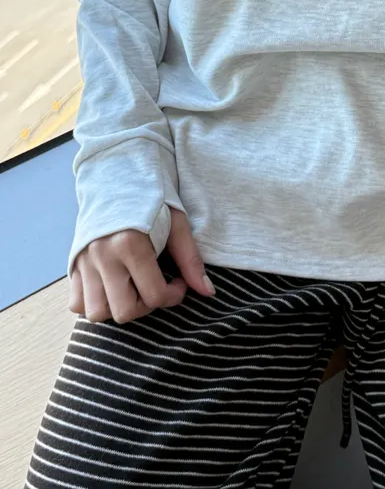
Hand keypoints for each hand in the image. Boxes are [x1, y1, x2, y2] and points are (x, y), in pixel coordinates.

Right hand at [69, 208, 215, 324]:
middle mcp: (103, 256)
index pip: (154, 295)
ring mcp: (84, 261)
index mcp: (130, 244)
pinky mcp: (73, 263)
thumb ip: (191, 260)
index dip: (173, 295)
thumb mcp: (177, 224)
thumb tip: (208, 292)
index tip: (178, 283)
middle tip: (156, 287)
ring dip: (118, 309)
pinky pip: (76, 303)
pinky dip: (94, 304)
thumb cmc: (151, 198)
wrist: (117, 175)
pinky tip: (113, 289)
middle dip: (146, 306)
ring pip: (96, 313)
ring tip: (133, 290)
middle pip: (124, 312)